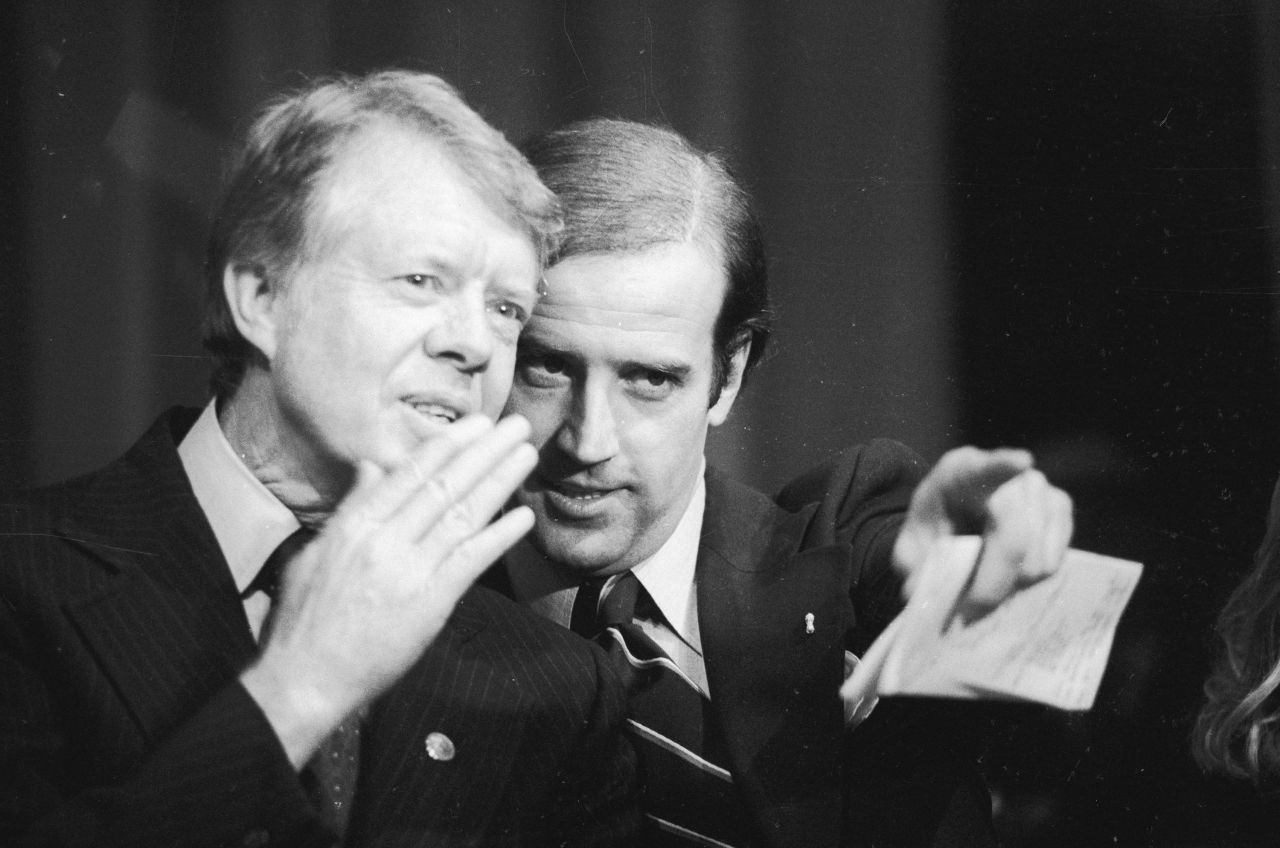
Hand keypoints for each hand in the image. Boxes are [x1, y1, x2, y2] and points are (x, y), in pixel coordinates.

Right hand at [241, 414, 536, 765]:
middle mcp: (384, 540)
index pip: (410, 474)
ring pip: (461, 514)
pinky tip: (523, 517)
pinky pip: (471, 561)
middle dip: (484, 452)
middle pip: (443, 485)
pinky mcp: (429, 604)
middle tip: (515, 426)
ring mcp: (408, 571)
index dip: (449, 445)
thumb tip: (371, 465)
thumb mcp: (316, 553)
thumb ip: (351, 507)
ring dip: (499, 481)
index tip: (478, 423)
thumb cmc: (304, 621)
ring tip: (525, 455)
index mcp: (354, 525)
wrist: (304, 680)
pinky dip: (499, 536)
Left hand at [893, 446, 1072, 620]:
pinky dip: (1030, 580)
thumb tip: (916, 592)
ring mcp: (1041, 489)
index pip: (986, 467)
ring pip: (1037, 560)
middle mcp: (1010, 475)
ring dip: (1010, 585)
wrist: (958, 518)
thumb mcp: (911, 548)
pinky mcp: (1061, 508)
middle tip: (968, 609)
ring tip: (985, 582)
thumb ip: (911, 567)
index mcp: (961, 472)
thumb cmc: (936, 529)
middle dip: (992, 584)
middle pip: (1015, 539)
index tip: (1021, 462)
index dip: (1004, 464)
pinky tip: (1008, 571)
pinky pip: (1053, 562)